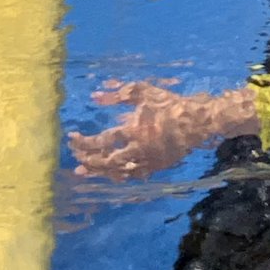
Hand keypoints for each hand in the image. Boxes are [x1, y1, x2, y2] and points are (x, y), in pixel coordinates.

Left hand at [69, 79, 255, 181]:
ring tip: (84, 171)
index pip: (103, 141)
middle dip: (88, 159)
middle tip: (75, 157)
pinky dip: (118, 175)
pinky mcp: (156, 168)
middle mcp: (139, 150)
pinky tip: (108, 173)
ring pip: (118, 172)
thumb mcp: (143, 92)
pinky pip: (133, 176)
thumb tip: (94, 97)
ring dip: (99, 171)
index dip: (85, 142)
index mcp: (135, 130)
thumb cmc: (168, 104)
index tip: (71, 139)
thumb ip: (118, 94)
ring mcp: (148, 162)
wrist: (197, 122)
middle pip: (107, 161)